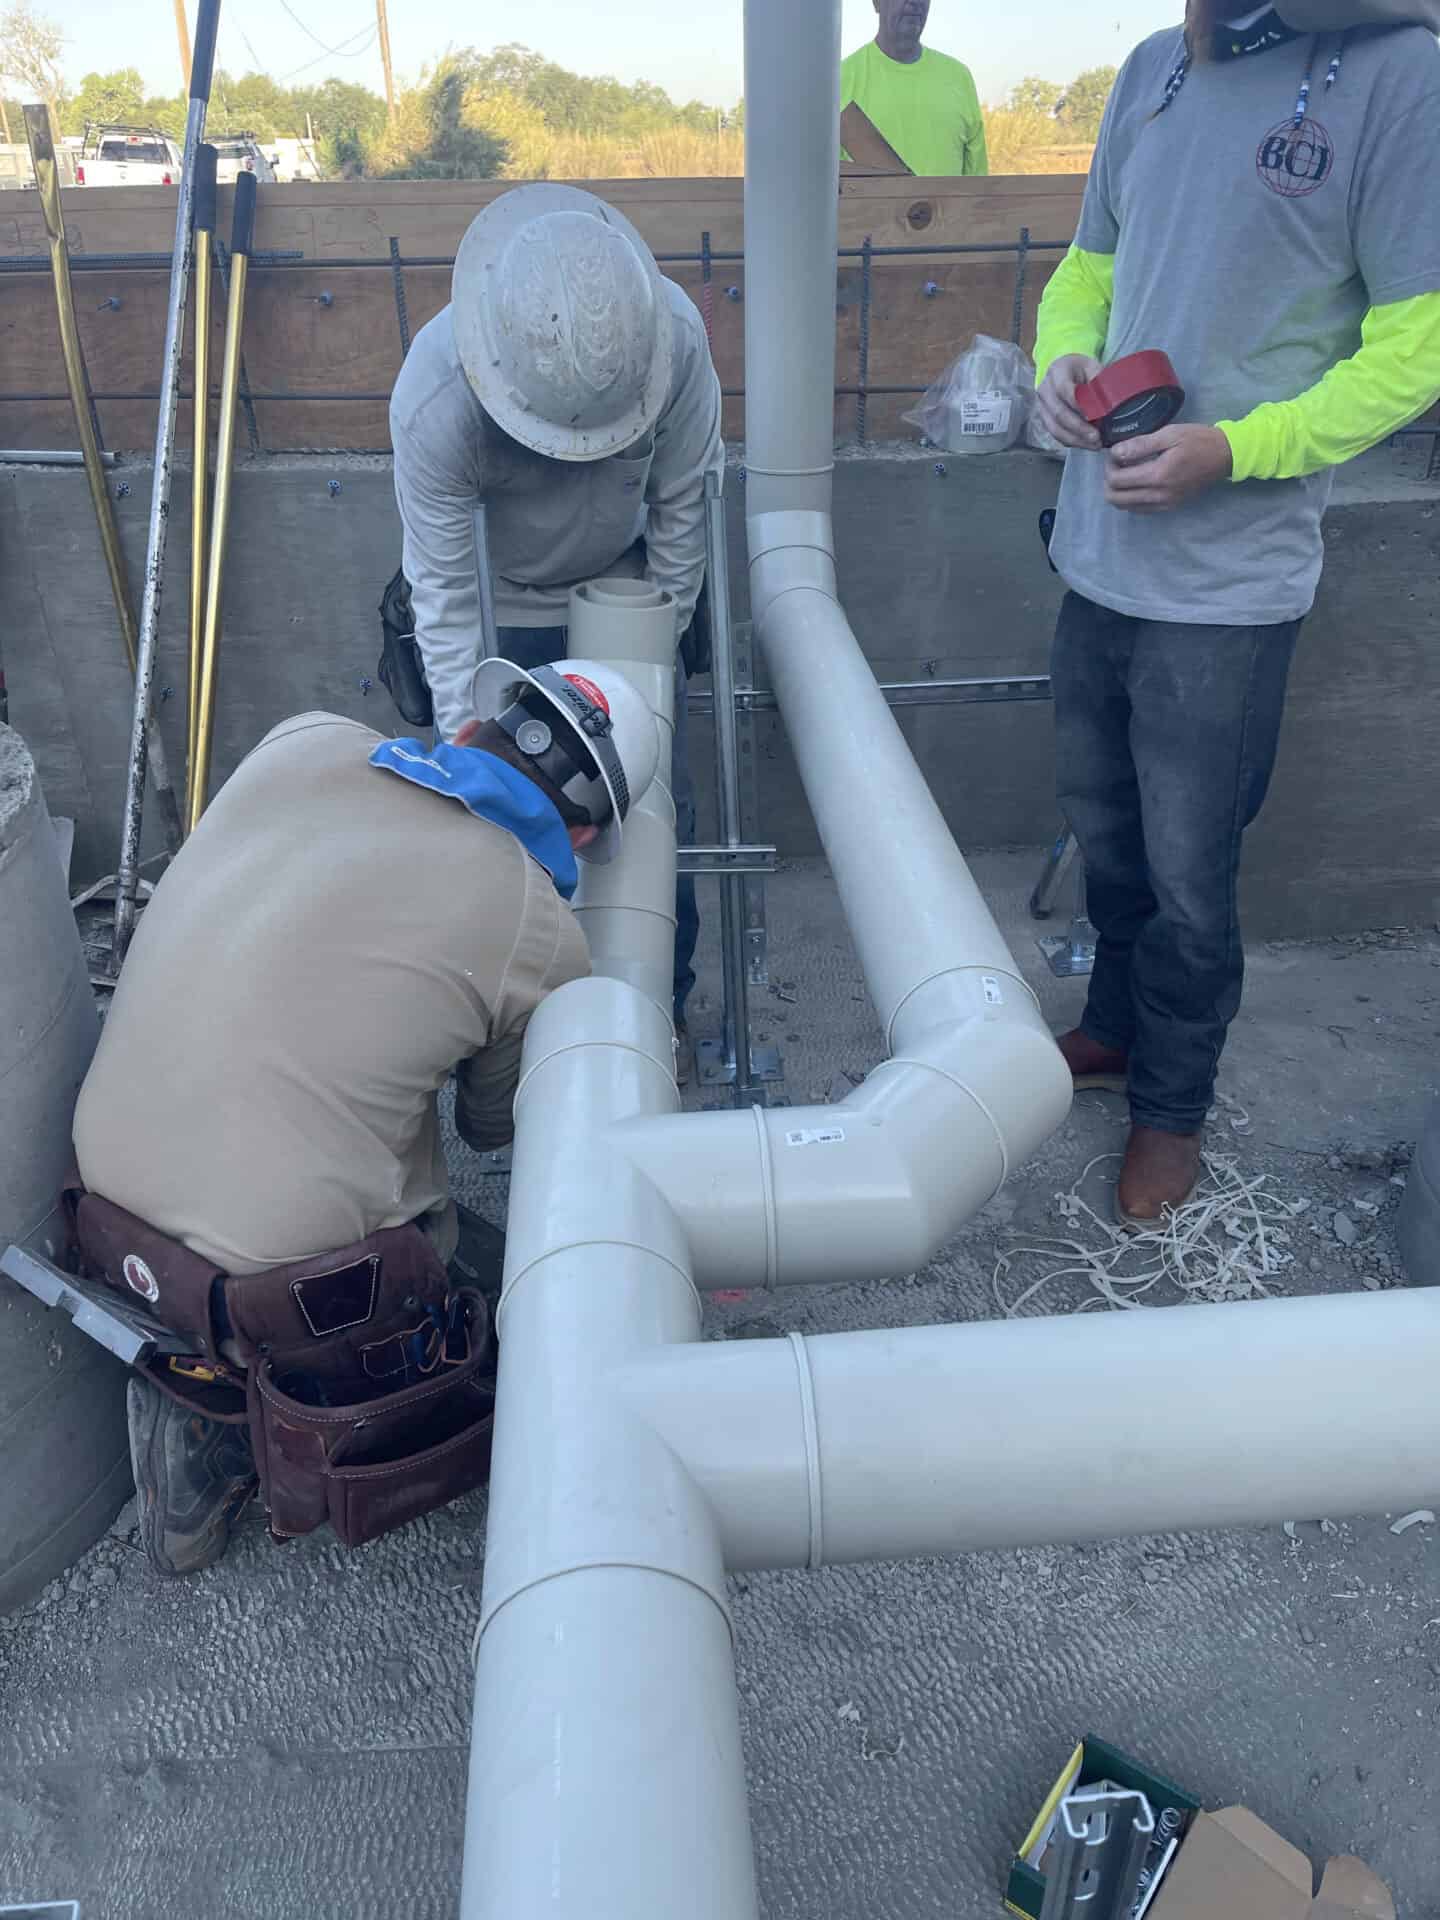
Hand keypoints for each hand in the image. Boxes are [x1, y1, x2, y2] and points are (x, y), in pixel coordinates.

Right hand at [1035, 353, 1103, 450]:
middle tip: (1097, 437)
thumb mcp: (1092, 367)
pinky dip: (1072, 442)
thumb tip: (1109, 405)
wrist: (1064, 370)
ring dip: (1075, 439)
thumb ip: (1098, 382)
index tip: (1097, 416)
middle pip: (1058, 413)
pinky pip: (1056, 435)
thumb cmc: (1081, 369)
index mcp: (1057, 371)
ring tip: (1094, 444)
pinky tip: (1086, 444)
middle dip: (1079, 428)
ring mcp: (1042, 406)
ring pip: (1055, 428)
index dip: (1079, 405)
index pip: (1064, 390)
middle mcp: (1045, 389)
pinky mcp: (1044, 419)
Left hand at [1105, 425, 1233, 513]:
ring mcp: (1163, 505)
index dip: (1109, 466)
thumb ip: (1140, 445)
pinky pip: (1139, 509)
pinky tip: (1139, 481)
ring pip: (1125, 507)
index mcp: (1157, 476)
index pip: (1116, 481)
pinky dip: (1131, 497)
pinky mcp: (1168, 507)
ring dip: (1119, 490)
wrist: (1224, 456)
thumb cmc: (1198, 440)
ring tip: (1128, 471)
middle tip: (1119, 463)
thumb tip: (1115, 453)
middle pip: (1115, 499)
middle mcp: (1158, 496)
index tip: (1116, 453)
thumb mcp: (1169, 434)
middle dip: (1110, 480)